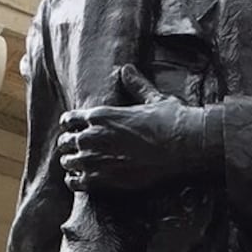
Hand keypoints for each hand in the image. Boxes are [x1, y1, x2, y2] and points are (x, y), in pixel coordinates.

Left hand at [57, 65, 220, 192]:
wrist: (186, 146)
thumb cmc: (172, 120)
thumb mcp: (153, 98)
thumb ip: (136, 85)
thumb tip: (127, 69)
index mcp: (102, 115)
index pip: (70, 119)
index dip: (71, 124)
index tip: (75, 128)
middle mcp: (93, 136)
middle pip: (65, 141)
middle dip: (70, 144)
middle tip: (76, 148)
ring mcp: (96, 159)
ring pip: (67, 162)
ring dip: (72, 163)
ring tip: (77, 165)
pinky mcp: (105, 180)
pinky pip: (76, 183)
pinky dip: (75, 181)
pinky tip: (81, 179)